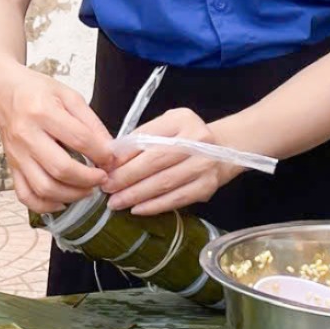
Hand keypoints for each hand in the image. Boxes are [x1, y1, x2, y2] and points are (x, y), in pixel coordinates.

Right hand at [0, 65, 114, 213]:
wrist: (3, 91)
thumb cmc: (37, 90)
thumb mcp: (69, 96)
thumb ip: (91, 122)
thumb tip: (109, 150)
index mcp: (42, 112)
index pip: (79, 140)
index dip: (101, 153)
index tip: (112, 158)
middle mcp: (26, 135)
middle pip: (61, 169)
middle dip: (89, 179)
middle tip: (103, 178)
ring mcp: (17, 154)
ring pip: (44, 187)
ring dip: (72, 195)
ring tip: (88, 190)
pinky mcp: (11, 167)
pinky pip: (25, 195)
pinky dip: (45, 205)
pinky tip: (62, 202)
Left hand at [104, 108, 238, 214]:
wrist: (224, 149)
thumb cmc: (186, 136)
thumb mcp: (165, 126)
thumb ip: (140, 138)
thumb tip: (110, 158)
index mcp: (182, 120)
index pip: (146, 138)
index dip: (123, 155)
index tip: (105, 167)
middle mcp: (197, 141)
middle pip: (155, 162)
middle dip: (126, 177)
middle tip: (106, 188)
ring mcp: (204, 165)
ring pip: (164, 183)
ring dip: (136, 195)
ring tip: (115, 202)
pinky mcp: (207, 187)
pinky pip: (176, 199)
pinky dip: (155, 206)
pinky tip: (137, 209)